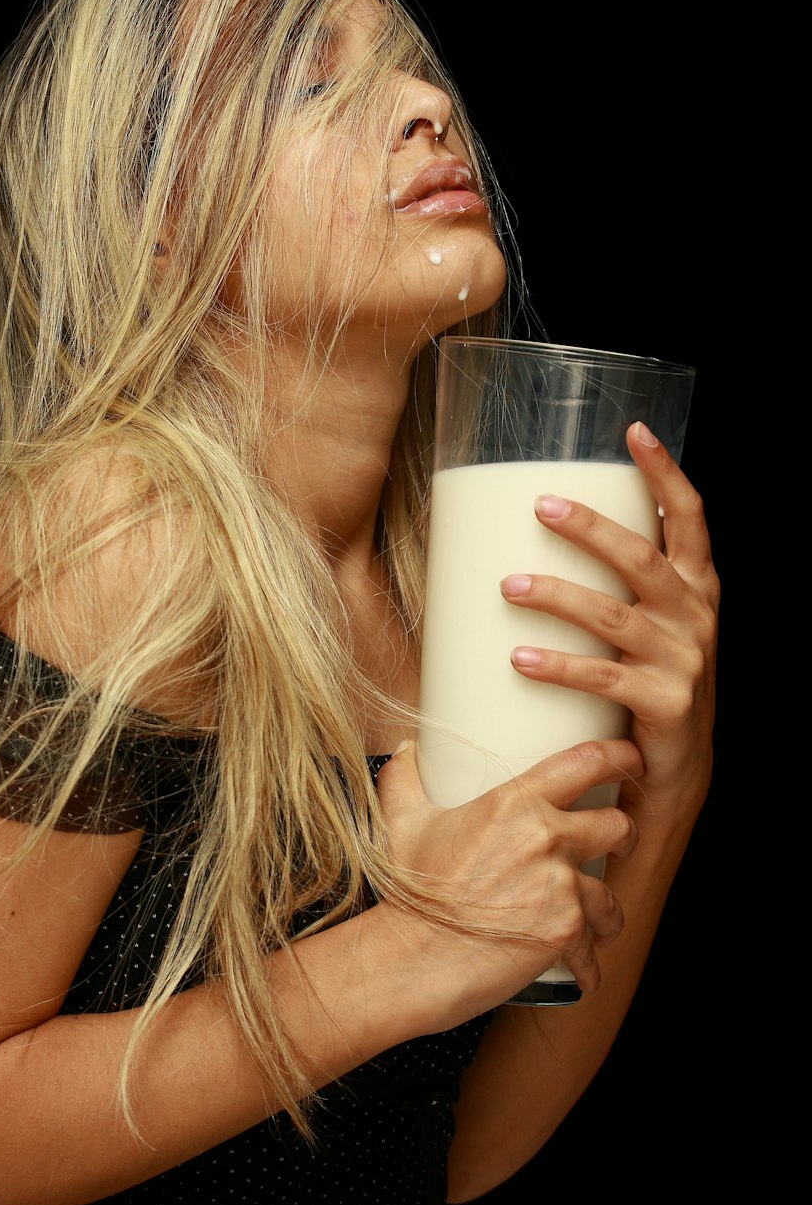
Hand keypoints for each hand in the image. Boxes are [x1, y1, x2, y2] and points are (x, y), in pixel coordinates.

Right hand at [375, 737, 641, 1022]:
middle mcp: (546, 838)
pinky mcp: (566, 932)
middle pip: (618, 826)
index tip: (631, 760)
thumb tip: (405, 749)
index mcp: (515, 803)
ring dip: (606, 909)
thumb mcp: (402, 824)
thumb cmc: (411, 890)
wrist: (416, 955)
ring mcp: (560, 886)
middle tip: (617, 847)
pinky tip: (583, 969)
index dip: (620, 757)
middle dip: (623, 837)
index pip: (586, 763)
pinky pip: (595, 945)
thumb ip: (405, 779)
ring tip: (597, 921)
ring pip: (612, 893)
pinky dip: (589, 962)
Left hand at [500, 422, 718, 826]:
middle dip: (590, 528)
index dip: (665, 472)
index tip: (635, 431)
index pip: (690, 517)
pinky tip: (518, 657)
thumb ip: (620, 585)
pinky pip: (603, 676)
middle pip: (642, 557)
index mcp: (696, 588)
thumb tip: (543, 533)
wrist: (676, 773)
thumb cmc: (648, 685)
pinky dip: (558, 665)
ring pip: (614, 615)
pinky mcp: (664, 703)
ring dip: (558, 596)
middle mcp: (695, 616)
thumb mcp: (648, 627)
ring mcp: (684, 660)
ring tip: (509, 586)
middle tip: (538, 506)